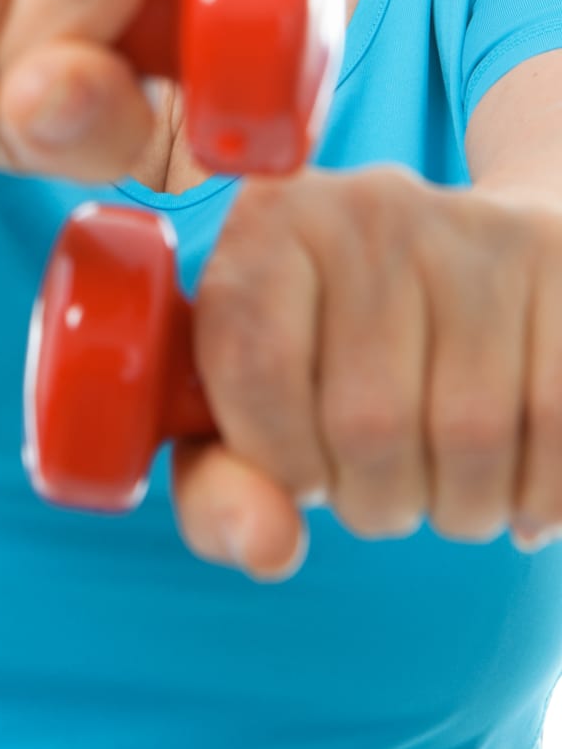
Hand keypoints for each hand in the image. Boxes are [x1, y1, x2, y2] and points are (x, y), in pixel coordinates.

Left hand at [171, 164, 561, 577]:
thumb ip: (222, 486)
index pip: (257, 364)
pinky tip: (513, 486)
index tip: (301, 464)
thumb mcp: (252, 403)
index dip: (280, 456)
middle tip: (382, 486)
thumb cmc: (338, 351)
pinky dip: (537, 494)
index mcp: (275, 218)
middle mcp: (374, 203)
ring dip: (461, 506)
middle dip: (375, 500)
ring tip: (447, 485)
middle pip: (370, 419)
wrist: (469, 261)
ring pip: (474, 433)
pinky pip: (558, 424)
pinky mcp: (560, 261)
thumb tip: (265, 545)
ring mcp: (479, 226)